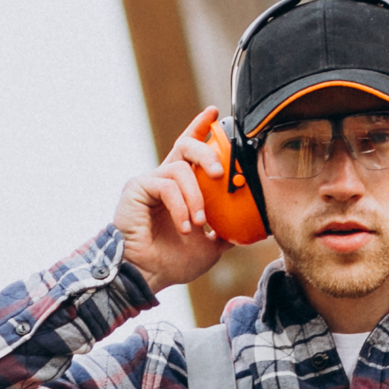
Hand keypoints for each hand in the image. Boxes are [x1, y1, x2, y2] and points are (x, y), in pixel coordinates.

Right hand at [115, 107, 234, 288]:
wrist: (148, 275)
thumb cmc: (173, 261)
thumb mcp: (211, 246)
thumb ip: (226, 229)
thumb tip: (252, 223)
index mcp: (179, 187)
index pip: (190, 151)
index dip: (200, 128)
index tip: (214, 113)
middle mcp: (163, 178)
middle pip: (186, 146)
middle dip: (206, 153)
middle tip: (220, 173)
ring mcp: (149, 182)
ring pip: (180, 170)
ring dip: (196, 197)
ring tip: (199, 223)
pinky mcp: (136, 188)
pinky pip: (166, 185)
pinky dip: (180, 206)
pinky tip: (185, 226)